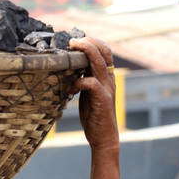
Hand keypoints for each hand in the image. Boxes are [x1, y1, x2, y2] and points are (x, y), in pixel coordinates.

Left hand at [68, 37, 118, 153]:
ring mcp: (107, 89)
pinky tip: (70, 89)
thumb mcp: (88, 94)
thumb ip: (84, 80)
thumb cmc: (94, 116)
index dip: (92, 42)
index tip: (75, 41)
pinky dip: (78, 81)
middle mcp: (109, 80)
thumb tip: (71, 69)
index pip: (104, 51)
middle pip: (103, 51)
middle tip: (72, 41)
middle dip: (88, 42)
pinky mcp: (102, 99)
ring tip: (71, 49)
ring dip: (85, 52)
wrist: (103, 137)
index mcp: (107, 77)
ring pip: (98, 62)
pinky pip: (91, 83)